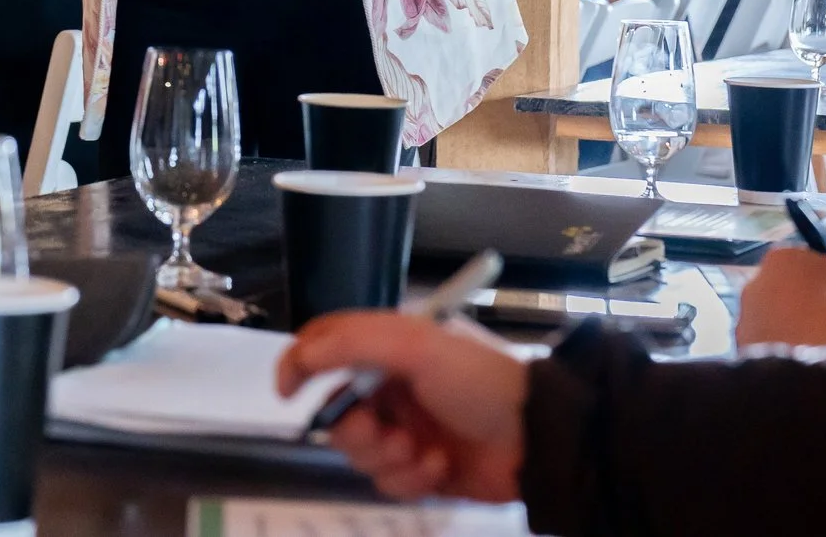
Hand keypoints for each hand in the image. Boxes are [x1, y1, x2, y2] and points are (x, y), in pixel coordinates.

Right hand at [275, 311, 531, 504]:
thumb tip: (298, 355)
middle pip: (336, 413)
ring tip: (421, 450)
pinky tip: (440, 465)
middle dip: (354, 429)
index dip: (300, 365)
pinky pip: (389, 483)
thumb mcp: (414, 346)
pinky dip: (412, 477)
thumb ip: (350, 343)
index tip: (288, 392)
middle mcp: (391, 388)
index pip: (326, 346)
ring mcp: (406, 430)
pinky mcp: (421, 470)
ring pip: (360, 454)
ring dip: (387, 455)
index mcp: (387, 348)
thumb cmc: (476, 382)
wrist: (536, 439)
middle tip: (381, 429)